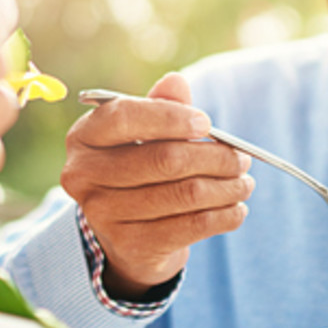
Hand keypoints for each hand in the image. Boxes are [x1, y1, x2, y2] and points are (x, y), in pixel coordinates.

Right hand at [60, 72, 253, 299]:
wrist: (126, 235)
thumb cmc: (137, 169)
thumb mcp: (143, 134)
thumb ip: (160, 106)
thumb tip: (176, 81)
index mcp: (83, 137)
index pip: (123, 118)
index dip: (169, 117)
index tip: (206, 123)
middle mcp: (83, 175)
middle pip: (163, 159)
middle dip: (214, 157)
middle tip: (242, 158)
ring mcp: (103, 214)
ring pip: (183, 194)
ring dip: (225, 187)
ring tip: (244, 182)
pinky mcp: (129, 245)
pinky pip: (190, 227)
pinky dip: (222, 216)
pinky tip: (236, 209)